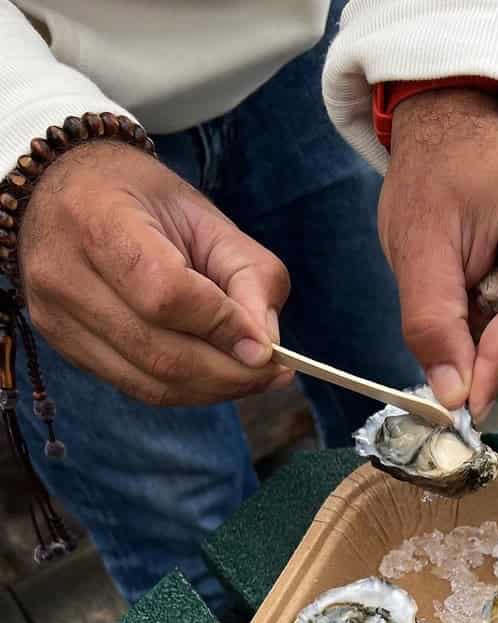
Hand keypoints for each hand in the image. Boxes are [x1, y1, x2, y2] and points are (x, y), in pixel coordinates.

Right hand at [19, 141, 292, 406]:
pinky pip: (137, 387)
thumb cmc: (142, 200)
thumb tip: (266, 348)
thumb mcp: (206, 219)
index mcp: (97, 219)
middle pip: (160, 352)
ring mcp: (55, 316)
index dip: (221, 327)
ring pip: (150, 382)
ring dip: (214, 390)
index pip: (165, 293)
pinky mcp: (63, 345)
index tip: (268, 347)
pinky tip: (217, 378)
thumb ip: (249, 276)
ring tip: (253, 377)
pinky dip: (186, 390)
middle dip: (229, 374)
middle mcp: (64, 273)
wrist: (62, 190)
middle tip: (273, 373)